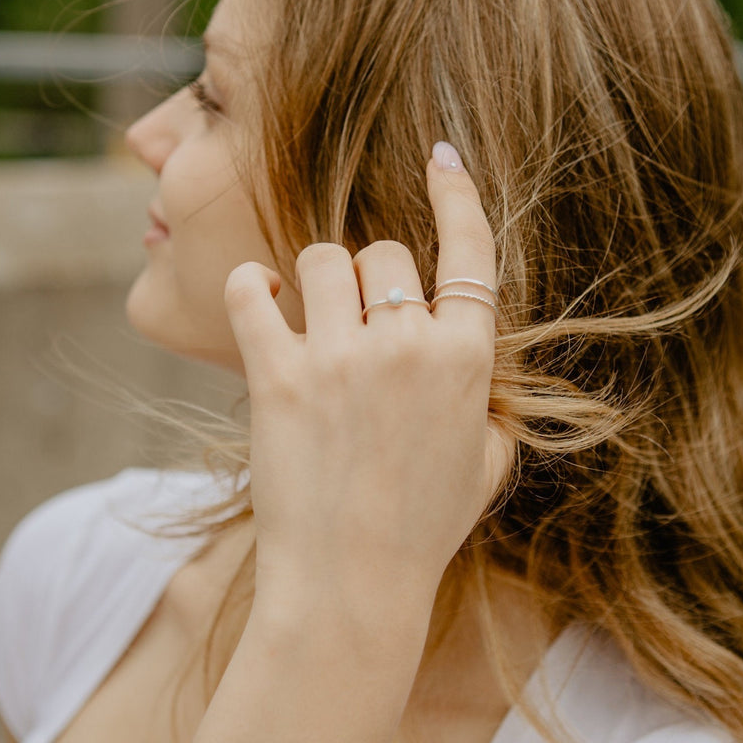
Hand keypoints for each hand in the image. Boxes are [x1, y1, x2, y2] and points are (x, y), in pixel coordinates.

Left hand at [222, 143, 510, 631]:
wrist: (353, 584)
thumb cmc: (422, 530)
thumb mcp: (486, 467)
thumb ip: (490, 408)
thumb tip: (483, 382)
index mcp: (466, 360)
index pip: (470, 251)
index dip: (458, 195)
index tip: (443, 158)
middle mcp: (407, 345)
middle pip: (383, 251)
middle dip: (370, 277)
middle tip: (356, 323)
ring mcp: (340, 358)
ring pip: (320, 257)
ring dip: (315, 280)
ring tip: (309, 319)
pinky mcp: (277, 376)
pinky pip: (253, 290)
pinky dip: (252, 287)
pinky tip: (260, 300)